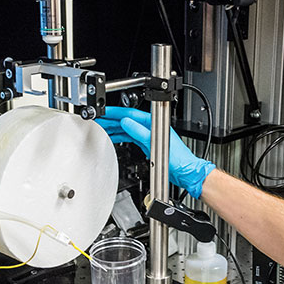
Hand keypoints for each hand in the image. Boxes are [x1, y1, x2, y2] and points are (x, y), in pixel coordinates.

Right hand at [95, 106, 215, 198]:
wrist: (185, 172)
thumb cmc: (178, 158)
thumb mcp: (155, 143)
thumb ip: (139, 132)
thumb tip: (126, 122)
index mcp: (152, 123)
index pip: (130, 114)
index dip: (115, 112)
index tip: (104, 111)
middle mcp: (149, 128)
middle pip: (126, 120)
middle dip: (111, 120)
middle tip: (98, 120)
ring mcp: (148, 136)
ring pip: (127, 129)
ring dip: (114, 128)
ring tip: (101, 128)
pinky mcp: (146, 145)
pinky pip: (130, 138)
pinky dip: (120, 137)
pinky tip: (113, 137)